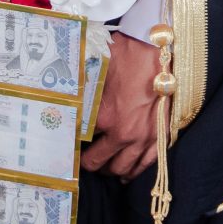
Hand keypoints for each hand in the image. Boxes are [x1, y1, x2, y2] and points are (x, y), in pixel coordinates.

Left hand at [82, 33, 161, 179]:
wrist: (159, 50)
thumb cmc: (127, 55)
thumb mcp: (96, 70)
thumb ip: (81, 88)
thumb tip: (62, 92)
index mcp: (104, 117)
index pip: (81, 141)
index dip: (73, 143)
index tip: (68, 144)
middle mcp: (123, 134)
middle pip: (99, 162)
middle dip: (89, 163)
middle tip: (84, 159)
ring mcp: (144, 138)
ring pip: (123, 168)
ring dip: (110, 170)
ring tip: (104, 166)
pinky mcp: (161, 136)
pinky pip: (147, 164)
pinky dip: (134, 172)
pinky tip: (127, 173)